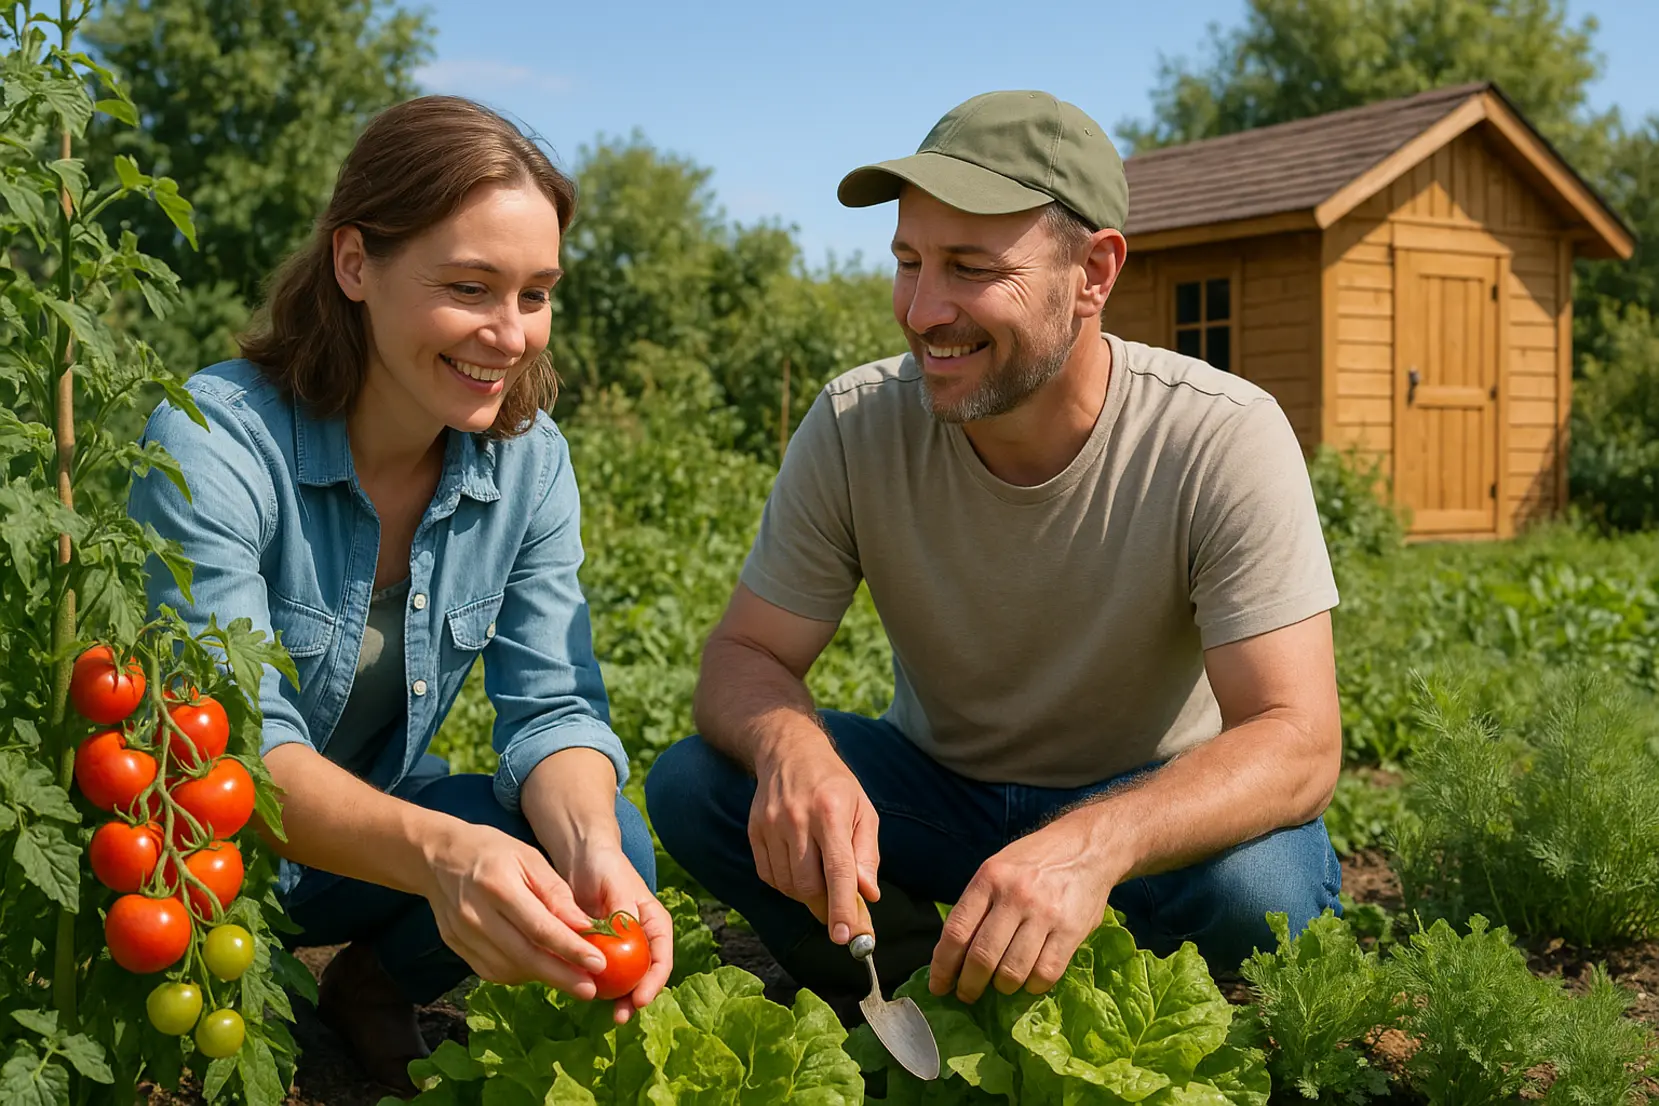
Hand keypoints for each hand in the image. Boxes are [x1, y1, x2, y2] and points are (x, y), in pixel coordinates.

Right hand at [424, 819, 606, 999]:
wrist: (438, 857)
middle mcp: (476, 915)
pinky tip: (538, 968)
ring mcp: (462, 935)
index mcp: (498, 885)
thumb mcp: (530, 858)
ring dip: (542, 977)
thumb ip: (556, 894)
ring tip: (569, 977)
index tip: (598, 964)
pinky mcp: (456, 947)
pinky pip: (492, 971)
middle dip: (561, 976)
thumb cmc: (493, 851)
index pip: (540, 927)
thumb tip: (585, 927)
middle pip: (524, 955)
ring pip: (508, 968)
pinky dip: (519, 973)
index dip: (570, 949)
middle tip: (590, 989)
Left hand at [566, 846, 673, 1024]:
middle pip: (644, 975)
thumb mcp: (616, 883)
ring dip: (618, 999)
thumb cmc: (604, 864)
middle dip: (636, 999)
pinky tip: (586, 994)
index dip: (654, 982)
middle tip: (622, 1016)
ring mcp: (618, 946)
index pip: (662, 957)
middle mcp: (640, 938)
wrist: (579, 855)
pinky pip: (599, 971)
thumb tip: (629, 934)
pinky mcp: (596, 949)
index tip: (640, 999)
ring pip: (623, 979)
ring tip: (610, 1016)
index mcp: (654, 923)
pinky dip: (595, 985)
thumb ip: (623, 909)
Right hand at [750, 734, 880, 944]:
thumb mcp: (863, 810)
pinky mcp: (754, 831)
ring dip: (807, 895)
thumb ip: (867, 854)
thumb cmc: (834, 784)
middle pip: (808, 884)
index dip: (842, 906)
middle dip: (826, 906)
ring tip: (820, 878)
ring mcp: (771, 825)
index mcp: (831, 812)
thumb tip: (867, 895)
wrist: (789, 752)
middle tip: (839, 910)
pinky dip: (787, 884)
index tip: (846, 937)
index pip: (837, 869)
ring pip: (788, 885)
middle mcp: (797, 819)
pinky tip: (799, 868)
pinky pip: (769, 876)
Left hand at [928, 808, 1119, 1002]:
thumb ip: (978, 905)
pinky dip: (1032, 986)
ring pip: (1012, 971)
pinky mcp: (1071, 930)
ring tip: (1001, 985)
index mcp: (989, 878)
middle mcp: (1015, 895)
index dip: (943, 966)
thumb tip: (953, 954)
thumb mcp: (997, 869)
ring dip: (1002, 987)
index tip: (939, 985)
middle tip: (967, 995)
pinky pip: (1045, 974)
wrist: (1087, 847)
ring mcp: (1045, 914)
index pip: (957, 932)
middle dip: (969, 985)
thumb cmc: (1034, 862)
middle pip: (982, 957)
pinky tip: (1029, 979)